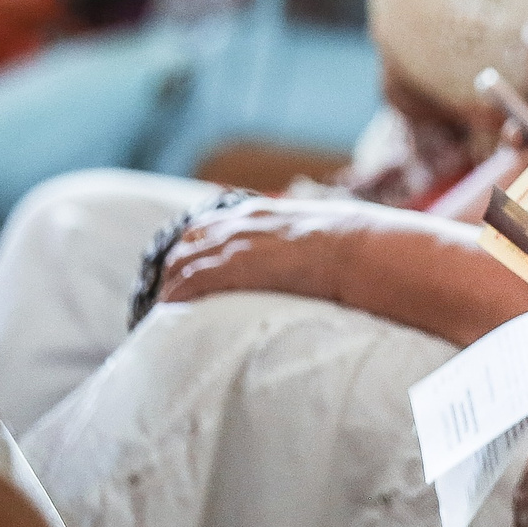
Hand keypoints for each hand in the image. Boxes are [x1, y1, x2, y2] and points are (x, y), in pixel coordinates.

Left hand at [158, 196, 384, 307]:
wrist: (359, 250)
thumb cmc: (356, 247)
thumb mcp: (325, 233)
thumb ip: (311, 243)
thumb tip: (324, 262)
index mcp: (262, 214)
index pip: (212, 225)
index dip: (197, 247)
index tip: (192, 266)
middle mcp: (240, 224)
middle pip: (188, 243)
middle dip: (177, 267)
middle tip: (173, 294)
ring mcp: (234, 245)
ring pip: (182, 263)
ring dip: (172, 285)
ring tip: (168, 309)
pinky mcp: (231, 268)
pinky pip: (189, 282)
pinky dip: (175, 297)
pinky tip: (169, 312)